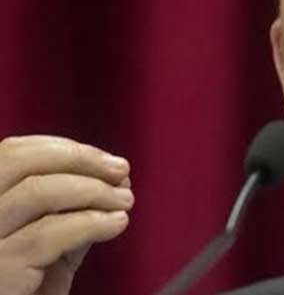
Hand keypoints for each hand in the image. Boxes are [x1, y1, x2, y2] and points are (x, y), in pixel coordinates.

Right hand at [0, 135, 133, 294]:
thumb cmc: (29, 288)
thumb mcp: (49, 243)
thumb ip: (70, 210)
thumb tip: (115, 180)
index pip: (13, 153)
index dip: (65, 149)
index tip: (107, 160)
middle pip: (18, 161)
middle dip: (79, 159)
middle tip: (121, 171)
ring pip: (36, 192)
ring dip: (93, 189)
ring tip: (125, 201)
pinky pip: (47, 234)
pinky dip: (91, 222)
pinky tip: (116, 224)